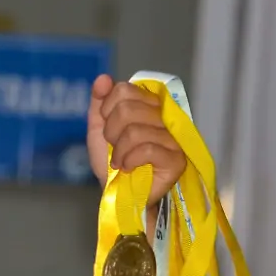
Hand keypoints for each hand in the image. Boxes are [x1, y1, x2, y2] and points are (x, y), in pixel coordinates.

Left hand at [86, 74, 185, 205]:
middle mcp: (164, 117)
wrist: (119, 197)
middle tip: (115, 149)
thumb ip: (99, 104)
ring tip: (121, 163)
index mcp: (148, 106)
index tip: (108, 131)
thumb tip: (103, 78)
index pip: (124, 90)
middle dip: (111, 133)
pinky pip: (147, 148)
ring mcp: (174, 138)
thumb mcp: (98, 132)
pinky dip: (130, 160)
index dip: (108, 110)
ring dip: (119, 151)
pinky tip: (130, 168)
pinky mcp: (176, 159)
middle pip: (127, 109)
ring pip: (135, 130)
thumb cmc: (112, 165)